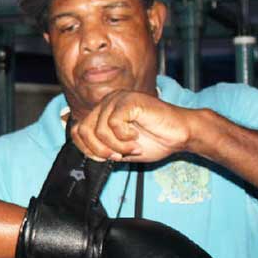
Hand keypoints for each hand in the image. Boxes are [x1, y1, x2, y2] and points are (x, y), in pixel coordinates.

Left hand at [71, 90, 197, 162]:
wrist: (180, 135)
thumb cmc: (155, 141)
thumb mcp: (121, 150)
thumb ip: (102, 148)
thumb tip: (85, 152)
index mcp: (103, 113)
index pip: (77, 130)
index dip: (88, 149)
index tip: (107, 158)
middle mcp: (107, 102)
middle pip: (84, 130)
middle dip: (101, 150)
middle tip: (120, 155)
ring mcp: (117, 99)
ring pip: (99, 130)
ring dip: (116, 146)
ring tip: (132, 147)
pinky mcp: (128, 100)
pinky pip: (113, 123)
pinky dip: (124, 137)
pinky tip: (136, 136)